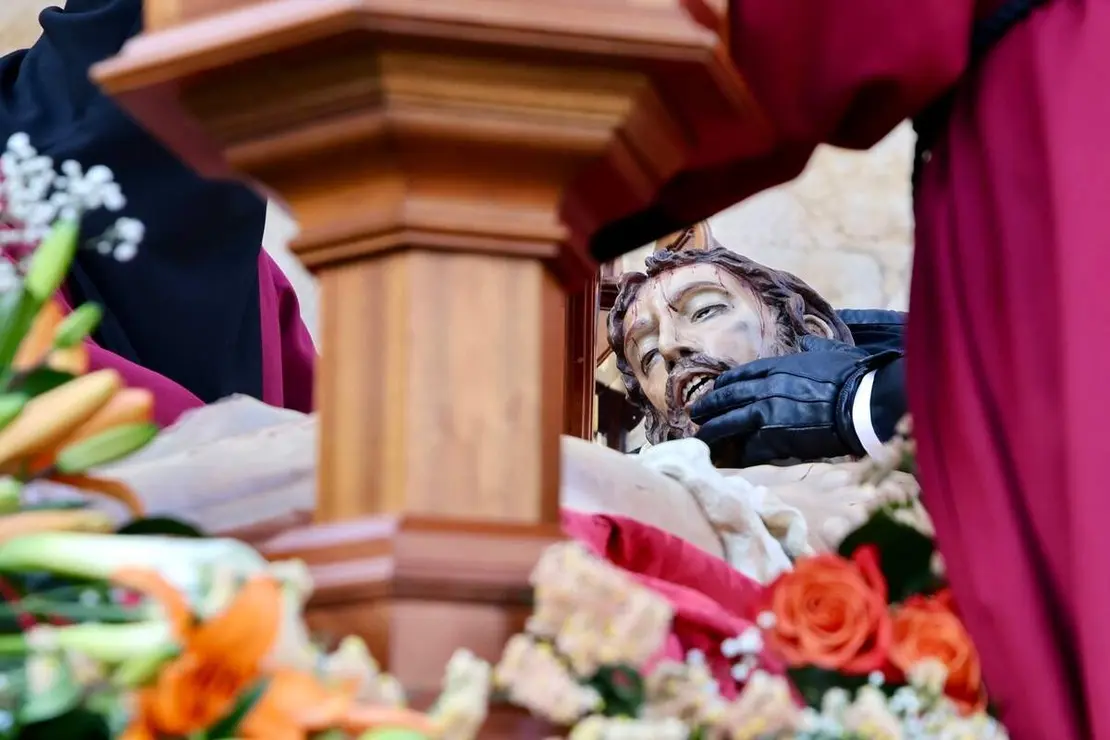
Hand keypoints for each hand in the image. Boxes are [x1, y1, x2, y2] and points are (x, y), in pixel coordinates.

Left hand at [689, 336, 899, 466]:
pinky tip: (723, 459)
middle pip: (729, 397)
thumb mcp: (831, 352)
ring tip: (699, 437)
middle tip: (695, 413)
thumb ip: (813, 348)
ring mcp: (768, 414)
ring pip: (730, 423)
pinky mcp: (776, 439)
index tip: (715, 389)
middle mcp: (766, 389)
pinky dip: (734, 455)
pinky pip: (748, 448)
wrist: (861, 404)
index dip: (725, 384)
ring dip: (712, 431)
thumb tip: (807, 342)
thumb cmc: (852, 376)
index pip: (743, 374)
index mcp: (779, 366)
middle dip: (710, 406)